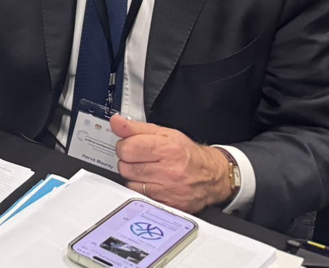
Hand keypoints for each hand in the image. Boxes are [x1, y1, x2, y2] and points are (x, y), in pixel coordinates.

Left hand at [111, 115, 232, 213]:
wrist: (212, 177)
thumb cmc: (188, 154)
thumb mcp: (165, 133)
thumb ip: (136, 128)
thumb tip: (116, 122)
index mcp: (168, 149)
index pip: (127, 148)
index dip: (125, 145)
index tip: (132, 145)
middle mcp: (169, 171)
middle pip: (125, 167)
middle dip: (128, 161)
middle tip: (141, 158)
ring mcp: (169, 191)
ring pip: (129, 183)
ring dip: (134, 176)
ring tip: (148, 170)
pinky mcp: (168, 206)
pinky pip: (139, 196)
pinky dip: (141, 190)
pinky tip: (152, 183)